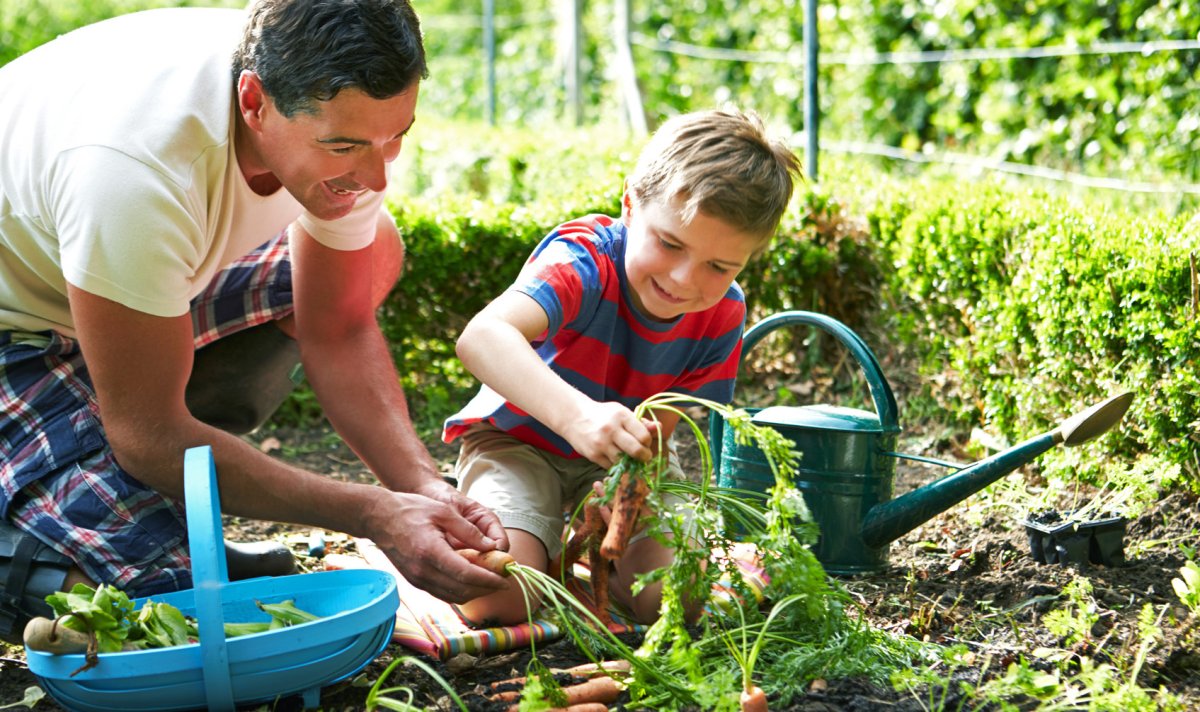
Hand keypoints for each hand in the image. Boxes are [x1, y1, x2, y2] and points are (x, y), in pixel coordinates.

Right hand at [364, 489, 509, 602]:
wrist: (379, 518)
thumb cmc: (411, 509)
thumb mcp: (443, 512)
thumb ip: (469, 531)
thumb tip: (492, 547)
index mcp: (431, 552)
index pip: (466, 575)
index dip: (489, 580)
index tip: (506, 580)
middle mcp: (423, 572)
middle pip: (462, 591)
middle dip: (486, 589)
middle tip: (503, 581)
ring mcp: (417, 580)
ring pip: (453, 597)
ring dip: (475, 593)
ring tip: (491, 581)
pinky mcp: (415, 581)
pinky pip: (443, 593)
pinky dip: (460, 591)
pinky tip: (471, 580)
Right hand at [561, 402, 656, 468]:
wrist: (574, 418)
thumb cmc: (603, 415)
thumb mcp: (621, 412)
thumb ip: (640, 422)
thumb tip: (658, 428)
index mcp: (621, 416)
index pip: (644, 436)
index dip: (648, 443)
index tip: (645, 444)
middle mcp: (611, 430)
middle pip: (636, 451)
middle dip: (644, 457)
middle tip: (644, 457)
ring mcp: (601, 444)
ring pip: (624, 461)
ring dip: (630, 463)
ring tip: (629, 457)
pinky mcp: (593, 455)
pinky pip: (611, 466)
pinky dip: (617, 465)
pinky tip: (616, 458)